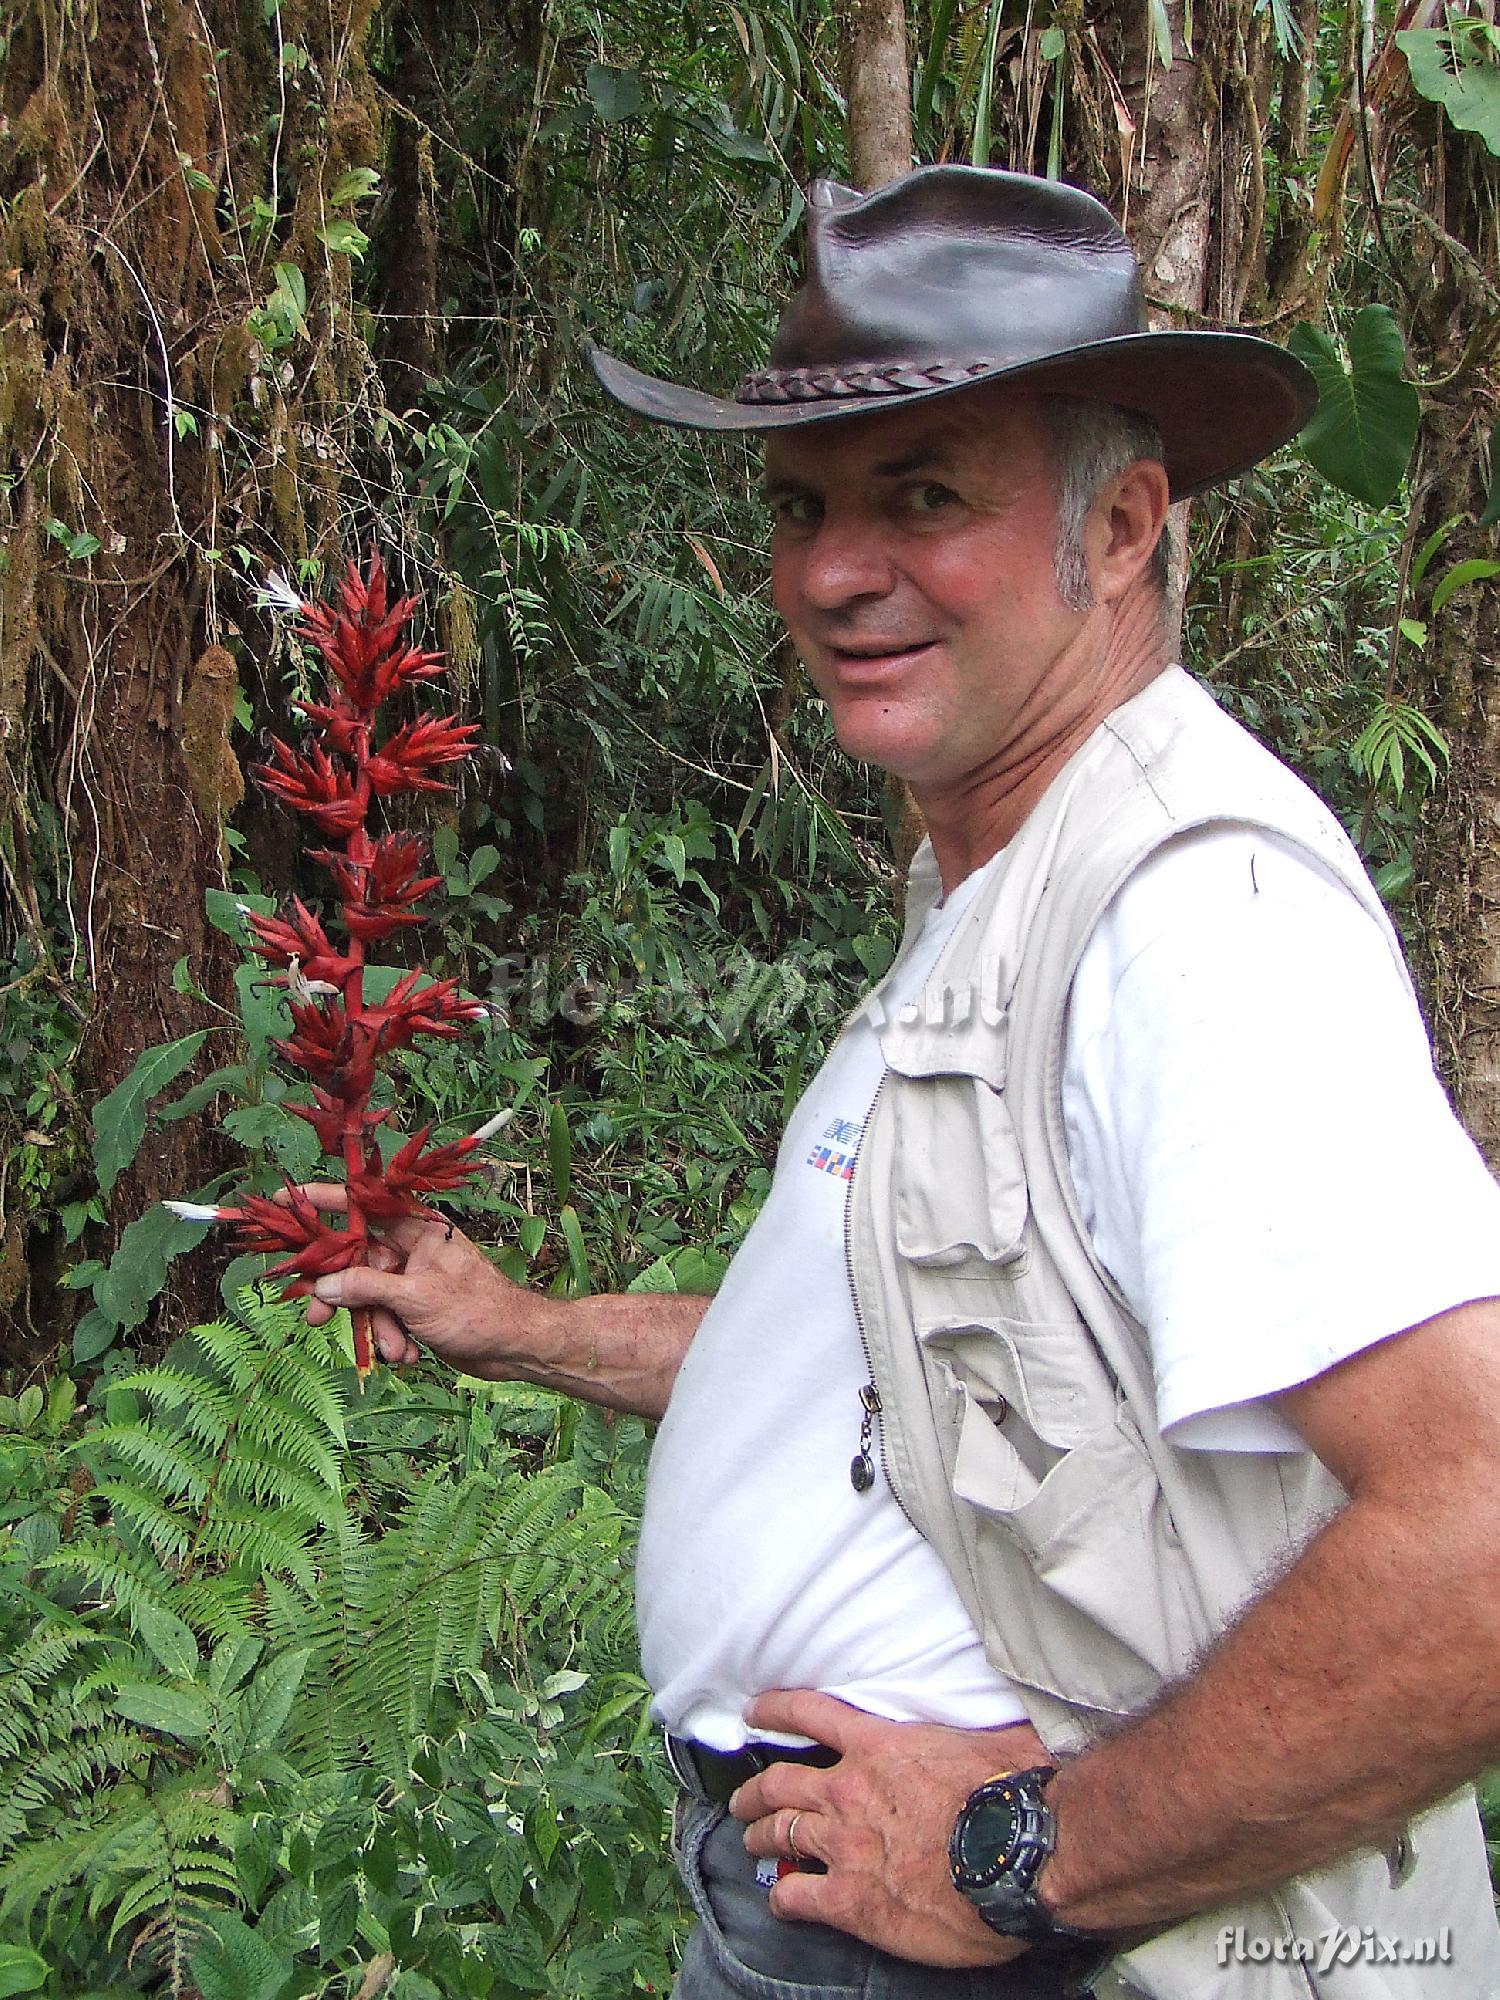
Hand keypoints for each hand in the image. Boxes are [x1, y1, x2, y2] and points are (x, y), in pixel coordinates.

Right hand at [286, 1183, 558, 1375]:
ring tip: (397, 1348)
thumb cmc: (477, 1310)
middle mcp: (410, 1249)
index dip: (321, 1201)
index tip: (282, 1201)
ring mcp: (411, 1279)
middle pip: (354, 1261)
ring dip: (376, 1327)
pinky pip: (384, 1318)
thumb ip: (366, 1288)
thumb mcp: (415, 1297)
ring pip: (367, 1297)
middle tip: (313, 1316)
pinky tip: (410, 1353)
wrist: (514, 1346)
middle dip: (339, 1294)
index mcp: (416, 1229)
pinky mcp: (414, 1308)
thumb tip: (324, 1285)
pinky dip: (391, 1338)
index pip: (361, 1205)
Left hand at [728, 1689, 1051, 1967]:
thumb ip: (976, 1726)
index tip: (754, 1713)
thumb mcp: (995, 1736)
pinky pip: (796, 1897)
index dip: (775, 1711)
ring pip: (779, 1834)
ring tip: (752, 1841)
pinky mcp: (849, 1900)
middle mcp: (848, 1791)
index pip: (809, 1715)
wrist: (1016, 1857)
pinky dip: (782, 1899)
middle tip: (744, 1799)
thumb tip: (999, 1716)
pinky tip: (780, 1902)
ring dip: (760, 1836)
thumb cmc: (1012, 1794)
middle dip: (755, 1791)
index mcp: (878, 1746)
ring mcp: (843, 1846)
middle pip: (780, 1783)